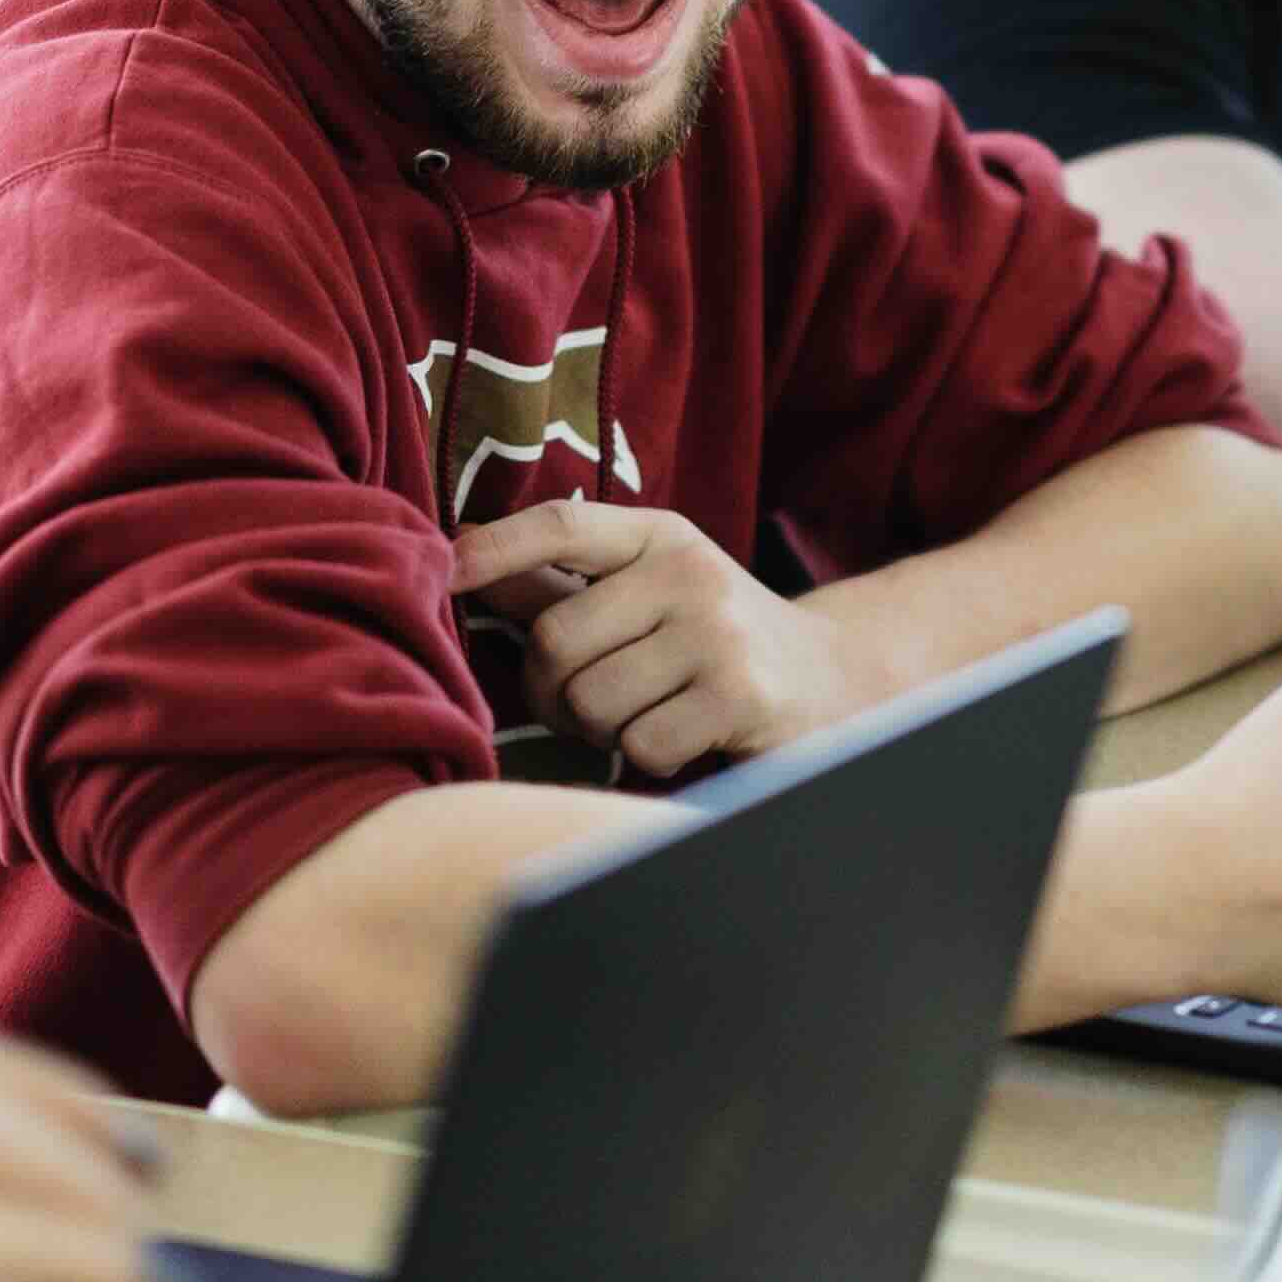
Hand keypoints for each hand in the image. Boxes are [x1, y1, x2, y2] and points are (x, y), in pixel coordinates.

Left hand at [448, 498, 858, 778]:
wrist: (835, 682)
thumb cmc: (713, 641)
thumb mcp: (649, 593)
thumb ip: (561, 580)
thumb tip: (462, 545)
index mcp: (660, 538)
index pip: (564, 526)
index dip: (497, 548)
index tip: (446, 569)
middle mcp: (689, 573)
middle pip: (554, 642)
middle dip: (556, 690)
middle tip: (596, 700)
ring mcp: (717, 633)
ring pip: (590, 702)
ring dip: (604, 729)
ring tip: (649, 713)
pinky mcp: (738, 695)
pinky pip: (638, 744)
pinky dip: (649, 756)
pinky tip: (687, 736)